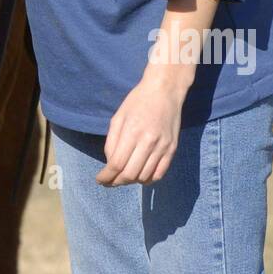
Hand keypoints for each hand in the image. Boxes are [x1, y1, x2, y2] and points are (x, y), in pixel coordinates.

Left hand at [95, 66, 185, 186]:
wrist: (165, 90)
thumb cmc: (137, 101)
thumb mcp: (118, 117)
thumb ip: (112, 142)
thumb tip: (110, 163)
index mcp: (132, 132)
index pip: (117, 164)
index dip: (106, 176)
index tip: (100, 179)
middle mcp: (148, 142)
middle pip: (130, 174)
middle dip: (116, 182)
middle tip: (109, 181)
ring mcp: (162, 147)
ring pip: (144, 177)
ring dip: (131, 181)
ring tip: (123, 177)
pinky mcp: (172, 149)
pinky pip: (159, 174)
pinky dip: (147, 179)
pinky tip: (140, 176)